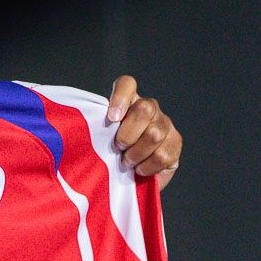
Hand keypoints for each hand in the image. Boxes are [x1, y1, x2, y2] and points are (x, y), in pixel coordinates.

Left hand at [107, 75, 181, 190]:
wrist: (130, 176)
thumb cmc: (110, 153)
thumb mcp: (100, 138)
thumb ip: (96, 128)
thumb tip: (86, 128)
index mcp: (128, 101)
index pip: (127, 84)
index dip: (120, 98)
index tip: (111, 119)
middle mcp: (150, 108)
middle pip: (145, 109)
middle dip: (127, 134)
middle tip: (118, 148)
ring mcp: (165, 124)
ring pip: (154, 134)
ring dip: (136, 154)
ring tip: (126, 162)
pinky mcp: (175, 144)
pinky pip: (162, 155)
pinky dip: (147, 166)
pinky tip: (140, 169)